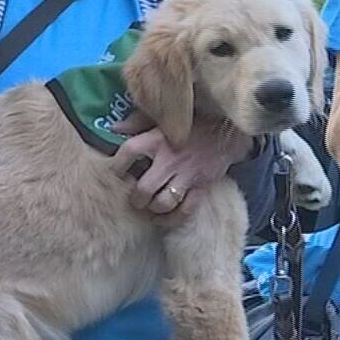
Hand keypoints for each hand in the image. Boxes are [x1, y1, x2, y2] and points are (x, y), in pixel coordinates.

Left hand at [113, 112, 250, 215]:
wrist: (225, 132)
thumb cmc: (189, 124)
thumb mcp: (162, 119)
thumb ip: (137, 123)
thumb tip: (114, 128)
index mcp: (157, 139)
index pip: (129, 151)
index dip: (117, 164)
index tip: (115, 171)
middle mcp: (169, 159)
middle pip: (144, 188)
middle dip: (136, 198)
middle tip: (135, 198)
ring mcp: (186, 175)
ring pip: (163, 203)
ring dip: (153, 209)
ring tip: (149, 207)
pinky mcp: (201, 187)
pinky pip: (185, 211)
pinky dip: (172, 220)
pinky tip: (163, 219)